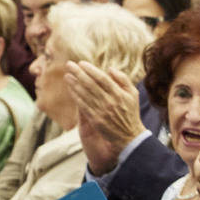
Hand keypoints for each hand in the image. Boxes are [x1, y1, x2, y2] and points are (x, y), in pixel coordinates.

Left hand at [66, 61, 142, 175]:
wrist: (129, 136)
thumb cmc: (131, 113)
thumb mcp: (133, 94)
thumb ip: (123, 79)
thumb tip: (109, 69)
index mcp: (119, 93)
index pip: (102, 78)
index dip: (90, 70)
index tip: (81, 63)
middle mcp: (109, 101)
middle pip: (90, 84)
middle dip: (78, 73)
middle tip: (69, 65)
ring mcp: (101, 111)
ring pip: (85, 94)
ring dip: (74, 84)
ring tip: (67, 76)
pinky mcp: (95, 120)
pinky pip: (83, 106)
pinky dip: (76, 96)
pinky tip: (70, 89)